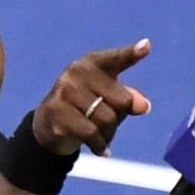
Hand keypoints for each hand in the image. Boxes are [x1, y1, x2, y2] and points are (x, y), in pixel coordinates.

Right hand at [32, 38, 151, 155]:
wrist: (49, 124)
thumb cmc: (86, 107)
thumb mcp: (109, 99)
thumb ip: (129, 98)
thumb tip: (143, 106)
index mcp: (92, 63)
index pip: (116, 59)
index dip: (131, 53)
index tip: (146, 46)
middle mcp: (77, 72)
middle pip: (122, 101)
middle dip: (120, 118)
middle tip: (108, 124)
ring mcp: (65, 91)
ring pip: (106, 120)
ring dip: (108, 134)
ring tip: (100, 136)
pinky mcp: (57, 112)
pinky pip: (92, 134)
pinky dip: (100, 145)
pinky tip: (100, 148)